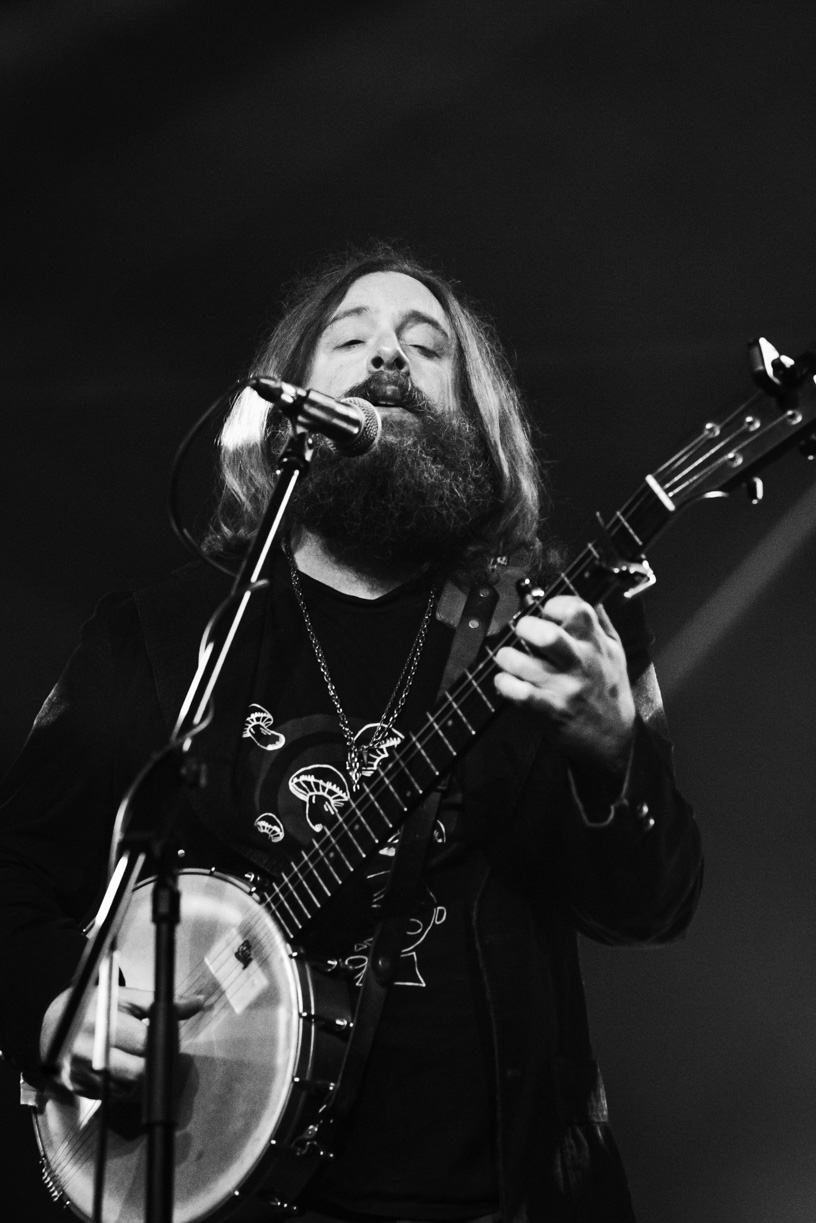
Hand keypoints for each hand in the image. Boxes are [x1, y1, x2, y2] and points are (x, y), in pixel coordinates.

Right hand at [40, 985, 204, 1098]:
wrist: (57, 1025)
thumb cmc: (98, 1008)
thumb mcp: (128, 998)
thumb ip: (162, 1003)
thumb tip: (198, 1003)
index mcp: (103, 1019)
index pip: (145, 1042)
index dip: (164, 1044)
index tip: (169, 1041)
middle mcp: (89, 1047)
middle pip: (138, 1072)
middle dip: (153, 1064)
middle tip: (156, 1054)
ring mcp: (81, 1071)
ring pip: (128, 1088)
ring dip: (140, 1077)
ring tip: (136, 1057)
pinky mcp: (78, 1088)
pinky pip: (114, 1096)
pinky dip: (124, 1086)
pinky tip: (122, 1068)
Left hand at [494, 596, 635, 771]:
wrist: (616, 739)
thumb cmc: (610, 691)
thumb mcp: (615, 653)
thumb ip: (601, 625)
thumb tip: (591, 599)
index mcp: (596, 645)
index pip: (577, 609)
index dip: (555, 604)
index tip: (546, 612)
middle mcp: (581, 663)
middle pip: (549, 635)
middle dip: (525, 627)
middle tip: (521, 632)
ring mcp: (565, 687)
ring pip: (524, 663)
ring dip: (507, 657)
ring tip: (507, 658)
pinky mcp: (551, 711)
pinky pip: (521, 694)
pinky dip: (505, 685)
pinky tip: (504, 682)